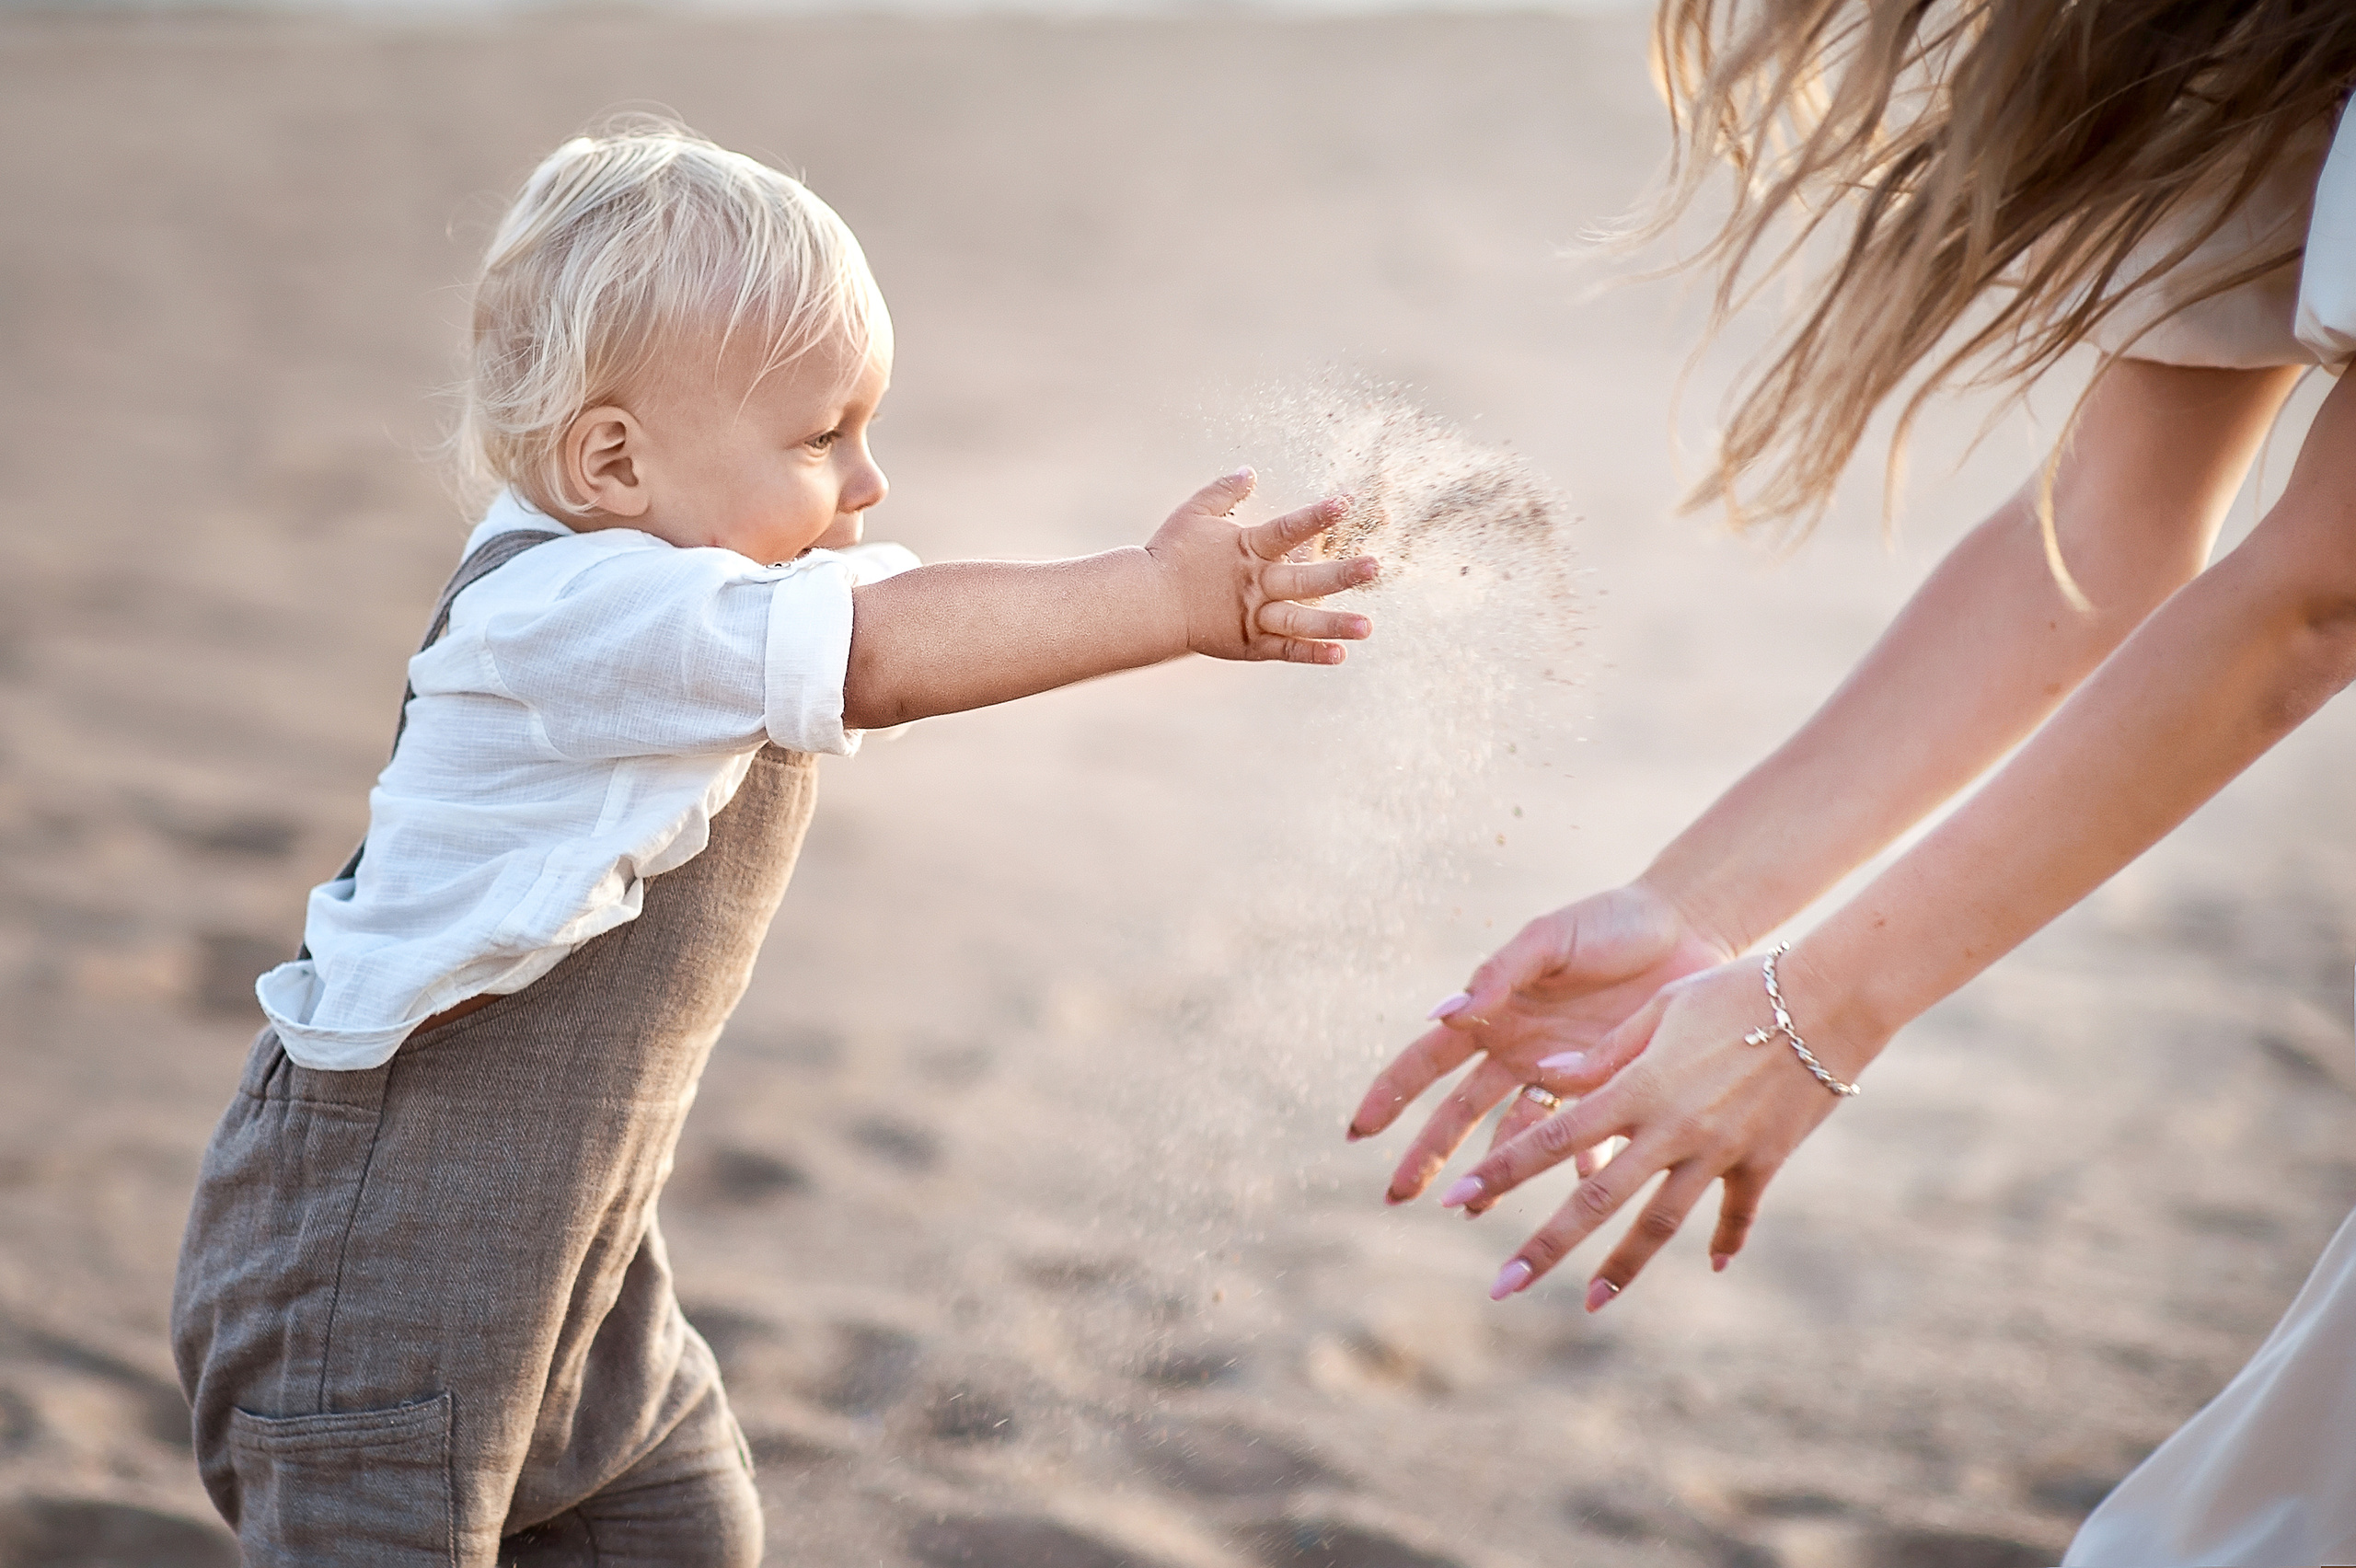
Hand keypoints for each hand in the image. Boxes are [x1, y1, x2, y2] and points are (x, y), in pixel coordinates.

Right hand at [1146, 470, 1376, 663]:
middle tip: (1374, 566)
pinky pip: (1284, 650)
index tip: (1346, 502)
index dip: (1317, 516)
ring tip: (1367, 626)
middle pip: (1303, 579)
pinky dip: (1310, 653)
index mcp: (1246, 549)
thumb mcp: (1193, 514)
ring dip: (1334, 623)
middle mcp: (1255, 584)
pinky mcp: (1248, 644)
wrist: (1145, 604)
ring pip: (1299, 620)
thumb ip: (1223, 492)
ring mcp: (1253, 616)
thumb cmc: (1168, 556)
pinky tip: (1340, 654)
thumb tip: (1249, 471)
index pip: (1287, 529)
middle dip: (1341, 573)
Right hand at [1348, 883, 1729, 1202]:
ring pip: (1514, 1137)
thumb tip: (1442, 1013)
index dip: (1390, 1095)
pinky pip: (1588, 1141)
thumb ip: (1500, 973)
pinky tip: (1572, 1194)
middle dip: (1427, 1154)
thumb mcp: (1550, 940)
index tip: (1358, 1132)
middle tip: (1398, 1195)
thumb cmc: (1608, 923)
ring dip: (1493, 1174)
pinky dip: (1580, 1168)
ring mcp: (1562, 1077)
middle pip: (1459, 1112)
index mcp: (1494, 1015)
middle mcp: (1520, 1053)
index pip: (1426, 1061)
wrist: (1685, 928)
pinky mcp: (1609, 1091)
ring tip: (1470, 1211)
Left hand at [1441, 947, 1876, 1308]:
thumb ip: (1602, 1053)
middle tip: (1501, 1288)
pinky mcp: (1763, 1162)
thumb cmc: (1736, 988)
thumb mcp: (1661, 1009)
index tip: (1460, 1199)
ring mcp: (1719, 1152)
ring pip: (1659, 1223)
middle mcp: (1672, 1128)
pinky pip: (1737, 1211)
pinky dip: (1723, 1239)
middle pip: (1596, 1199)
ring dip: (1621, 1268)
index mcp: (1637, 1086)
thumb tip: (1546, 1077)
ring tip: (1589, 1305)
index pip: (1554, 1135)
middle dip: (1544, 1247)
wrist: (1830, 999)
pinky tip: (1710, 1265)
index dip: (1504, 1169)